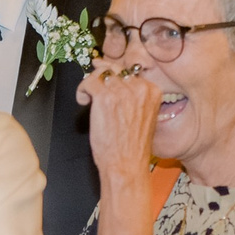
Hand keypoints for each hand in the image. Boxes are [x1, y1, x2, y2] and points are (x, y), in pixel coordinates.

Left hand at [76, 60, 159, 180]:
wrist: (126, 165)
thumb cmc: (133, 148)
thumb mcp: (144, 117)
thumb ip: (135, 98)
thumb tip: (117, 84)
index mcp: (152, 92)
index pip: (131, 71)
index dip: (115, 77)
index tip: (107, 83)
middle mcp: (139, 88)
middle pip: (115, 69)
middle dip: (103, 78)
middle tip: (94, 87)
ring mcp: (122, 91)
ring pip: (101, 74)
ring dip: (91, 85)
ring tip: (89, 98)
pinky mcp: (104, 97)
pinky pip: (88, 81)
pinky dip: (82, 90)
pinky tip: (83, 101)